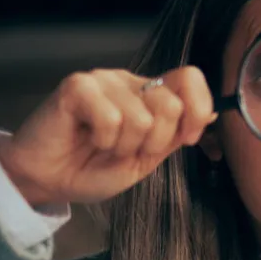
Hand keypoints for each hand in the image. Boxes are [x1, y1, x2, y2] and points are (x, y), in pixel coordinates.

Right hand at [0, 67, 215, 206]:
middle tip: (128, 150)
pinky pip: (110, 117)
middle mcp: (129, 81)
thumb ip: (176, 135)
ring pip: (141, 117)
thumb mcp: (148, 158)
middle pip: (170, 103)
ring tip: (104, 147)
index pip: (190, 78)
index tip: (186, 139)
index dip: (197, 111)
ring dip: (124, 146)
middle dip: (155, 142)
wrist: (50, 181)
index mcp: (150, 94)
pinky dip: (103, 139)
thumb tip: (211, 115)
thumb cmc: (94, 169)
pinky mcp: (77, 86)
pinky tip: (88, 138)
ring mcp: (103, 80)